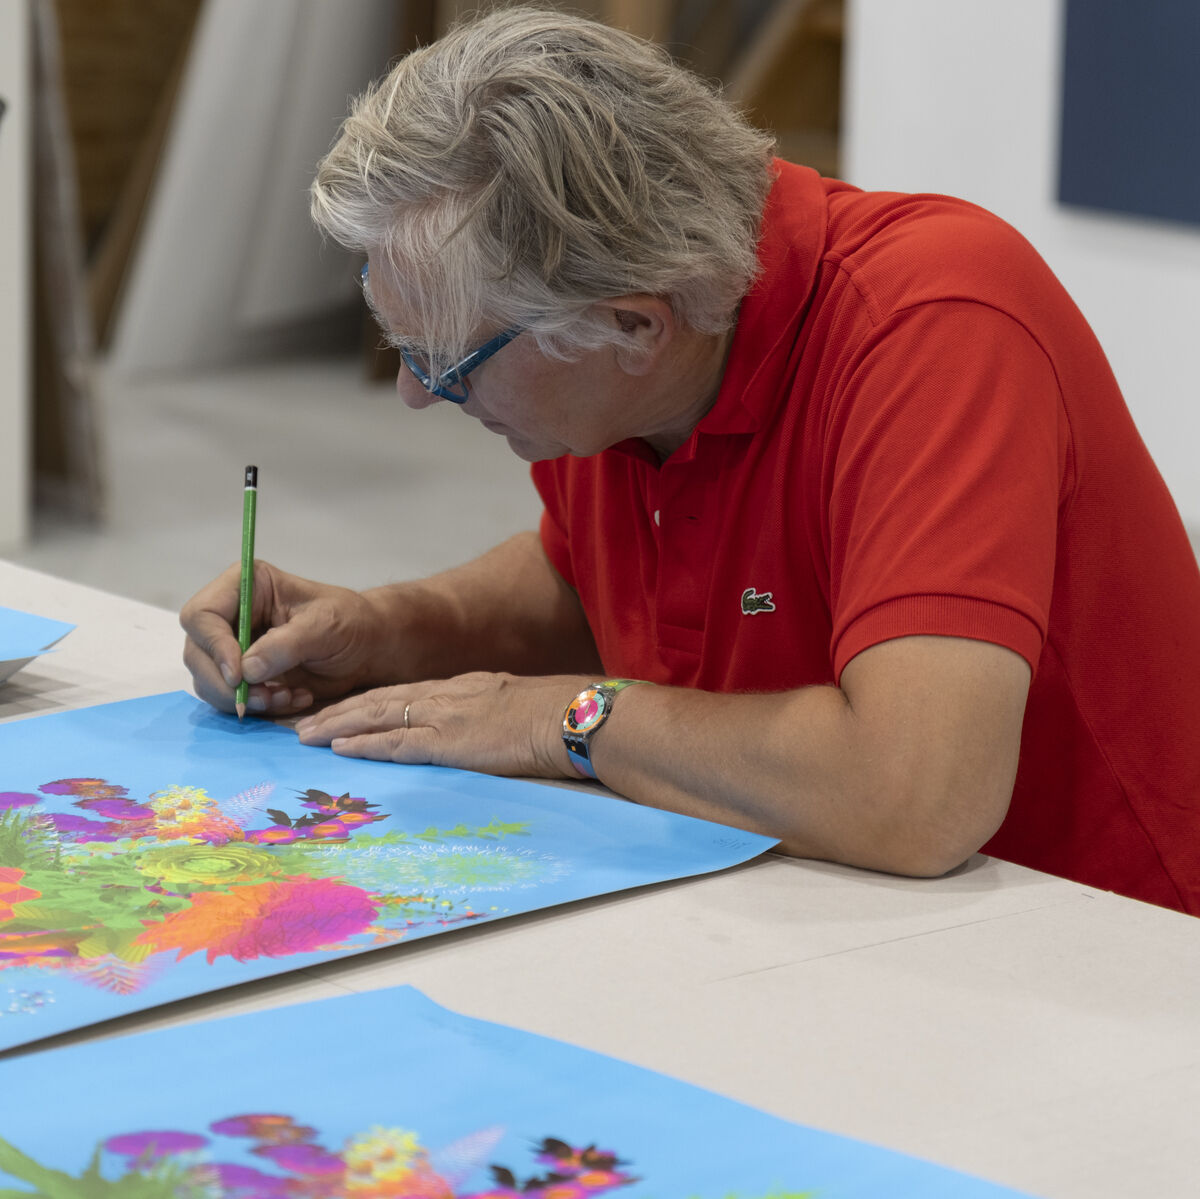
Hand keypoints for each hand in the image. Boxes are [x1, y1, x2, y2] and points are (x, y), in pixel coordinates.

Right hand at [181, 561, 390, 716]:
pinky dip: (257, 707)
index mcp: (246, 586)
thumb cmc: (350, 623)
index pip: (202, 615)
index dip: (214, 646)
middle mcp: (231, 615)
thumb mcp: (324, 626)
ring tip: (286, 697)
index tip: (239, 674)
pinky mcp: (243, 675)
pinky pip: (231, 699)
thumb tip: (246, 669)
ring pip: (209, 681)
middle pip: (197, 653)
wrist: (367, 648)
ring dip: (244, 699)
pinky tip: (292, 699)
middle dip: (227, 683)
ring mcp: (233, 647)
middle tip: (263, 698)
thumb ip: (285, 645)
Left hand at [295, 671, 593, 778]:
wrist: (568, 716)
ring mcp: (444, 716)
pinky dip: (365, 745)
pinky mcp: (449, 741)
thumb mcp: (509, 705)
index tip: (338, 712)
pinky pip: (397, 742)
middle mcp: (444, 696)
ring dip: (338, 726)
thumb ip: (483, 713)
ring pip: (377, 716)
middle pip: (378, 699)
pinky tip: (341, 748)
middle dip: (338, 711)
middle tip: (304, 723)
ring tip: (306, 735)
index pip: (400, 692)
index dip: (364, 703)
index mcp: (458, 688)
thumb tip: (473, 728)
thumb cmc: (551, 715)